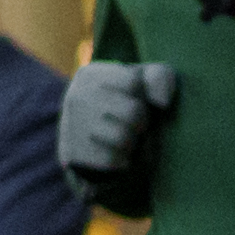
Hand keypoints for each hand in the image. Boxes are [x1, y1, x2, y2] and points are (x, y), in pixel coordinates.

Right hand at [55, 58, 178, 211]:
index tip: (135, 100)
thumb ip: (159, 78)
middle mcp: (75, 96)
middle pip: (133, 111)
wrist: (89, 137)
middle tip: (135, 124)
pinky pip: (112, 160)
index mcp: (90, 74)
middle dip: (142, 121)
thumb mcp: (141, 82)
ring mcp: (72, 125)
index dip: (143, 94)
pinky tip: (116, 153)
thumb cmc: (123, 103)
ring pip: (124, 138)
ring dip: (133, 142)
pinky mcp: (73, 153)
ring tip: (126, 138)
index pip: (133, 82)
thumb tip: (163, 101)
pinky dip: (122, 160)